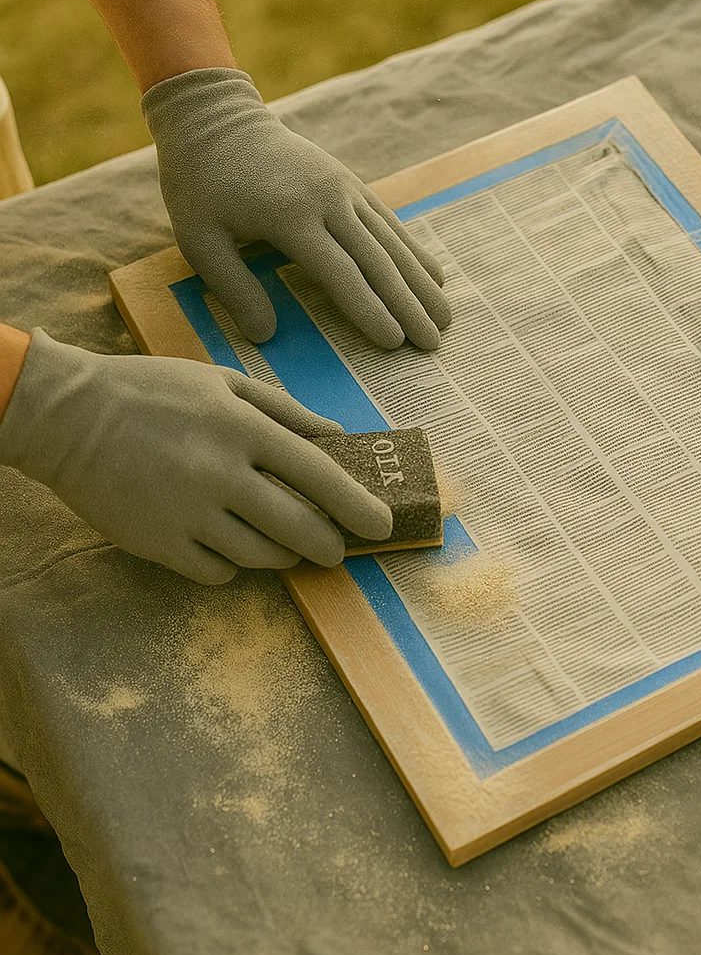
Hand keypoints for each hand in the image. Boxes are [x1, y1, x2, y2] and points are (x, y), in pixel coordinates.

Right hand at [0, 330, 391, 583]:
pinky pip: (217, 572)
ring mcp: (186, 514)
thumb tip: (339, 434)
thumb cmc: (152, 392)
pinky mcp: (157, 545)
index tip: (381, 524)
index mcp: (241, 428)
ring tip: (285, 544)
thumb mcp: (223, 382)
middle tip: (337, 549)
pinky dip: (232, 565)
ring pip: (261, 557)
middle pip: (298, 528)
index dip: (357, 504)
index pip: (318, 474)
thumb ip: (285, 410)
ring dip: (284, 556)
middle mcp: (219, 474)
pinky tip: (228, 544)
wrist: (65, 416)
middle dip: (330, 546)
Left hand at [142, 67, 450, 347]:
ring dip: (422, 283)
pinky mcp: (350, 183)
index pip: (341, 274)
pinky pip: (390, 223)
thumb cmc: (201, 185)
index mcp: (291, 219)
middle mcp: (328, 202)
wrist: (215, 117)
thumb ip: (233, 288)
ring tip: (445, 318)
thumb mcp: (199, 240)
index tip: (394, 342)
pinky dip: (414, 252)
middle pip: (378, 262)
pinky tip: (435, 275)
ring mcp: (344, 189)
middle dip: (409, 306)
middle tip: (433, 342)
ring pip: (393, 243)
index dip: (369, 311)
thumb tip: (266, 335)